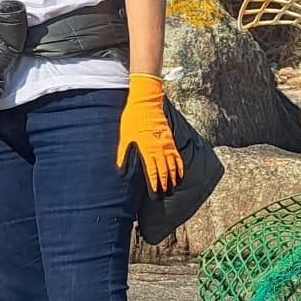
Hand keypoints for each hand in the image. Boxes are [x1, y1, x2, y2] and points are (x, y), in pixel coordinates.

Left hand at [116, 74, 183, 194]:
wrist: (146, 103)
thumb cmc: (132, 120)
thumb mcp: (124, 137)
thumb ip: (124, 154)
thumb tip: (121, 170)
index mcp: (147, 149)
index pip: (153, 172)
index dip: (154, 185)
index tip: (155, 195)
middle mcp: (159, 149)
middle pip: (164, 172)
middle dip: (164, 186)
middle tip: (163, 197)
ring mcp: (167, 145)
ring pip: (173, 166)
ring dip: (172, 180)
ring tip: (171, 190)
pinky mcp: (171, 141)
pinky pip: (177, 158)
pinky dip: (179, 168)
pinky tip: (179, 175)